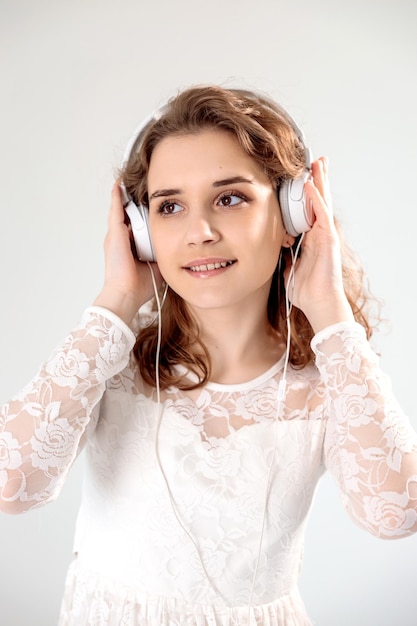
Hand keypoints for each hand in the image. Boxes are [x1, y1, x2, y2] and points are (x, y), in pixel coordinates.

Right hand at [93, 182, 162, 324]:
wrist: (127, 294)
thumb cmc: (140, 286)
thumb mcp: (158, 265)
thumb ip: (165, 255)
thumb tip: (180, 250)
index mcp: (131, 247)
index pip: (137, 226)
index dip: (143, 215)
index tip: (151, 204)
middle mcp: (121, 240)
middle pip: (129, 216)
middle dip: (134, 202)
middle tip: (142, 188)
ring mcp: (116, 236)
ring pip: (122, 211)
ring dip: (125, 197)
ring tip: (128, 182)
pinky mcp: (115, 234)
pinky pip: (115, 210)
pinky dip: (116, 197)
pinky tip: (119, 186)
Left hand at [286, 157, 354, 332]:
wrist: (318, 303)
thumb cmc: (305, 290)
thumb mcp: (287, 268)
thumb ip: (282, 255)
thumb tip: (274, 247)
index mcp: (310, 239)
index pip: (308, 210)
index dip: (305, 195)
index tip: (300, 179)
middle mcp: (319, 233)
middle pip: (318, 201)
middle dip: (316, 181)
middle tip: (315, 161)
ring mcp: (325, 235)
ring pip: (322, 202)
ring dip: (319, 182)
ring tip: (317, 163)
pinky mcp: (328, 239)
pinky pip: (321, 214)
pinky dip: (315, 199)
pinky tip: (310, 185)